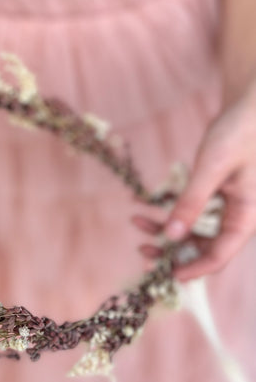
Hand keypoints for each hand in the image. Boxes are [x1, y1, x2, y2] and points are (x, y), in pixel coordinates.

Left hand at [133, 89, 255, 280]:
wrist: (250, 107)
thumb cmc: (240, 132)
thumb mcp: (212, 168)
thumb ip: (192, 202)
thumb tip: (171, 236)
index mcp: (246, 217)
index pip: (219, 257)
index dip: (191, 269)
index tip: (163, 274)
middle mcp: (238, 216)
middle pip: (204, 246)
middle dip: (172, 249)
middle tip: (142, 250)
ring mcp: (227, 205)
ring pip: (194, 229)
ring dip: (166, 228)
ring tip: (137, 220)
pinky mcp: (217, 193)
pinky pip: (191, 209)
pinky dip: (169, 208)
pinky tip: (144, 202)